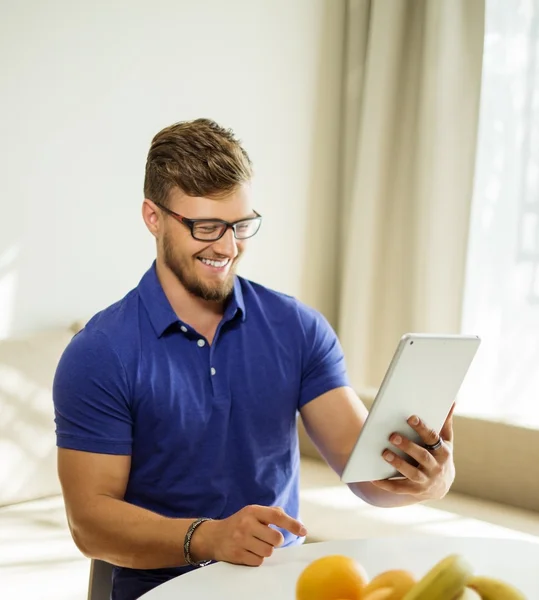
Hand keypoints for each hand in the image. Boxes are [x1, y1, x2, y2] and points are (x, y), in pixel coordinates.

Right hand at [191, 505, 306, 566]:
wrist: (213, 536)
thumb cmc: (239, 523)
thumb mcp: (252, 512)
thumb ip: (271, 513)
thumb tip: (291, 519)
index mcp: (253, 511)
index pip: (277, 516)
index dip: (292, 524)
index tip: (303, 531)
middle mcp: (247, 524)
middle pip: (276, 539)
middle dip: (275, 541)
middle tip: (266, 538)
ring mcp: (241, 539)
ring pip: (268, 552)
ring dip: (265, 551)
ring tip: (255, 545)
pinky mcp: (237, 554)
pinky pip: (258, 561)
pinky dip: (257, 559)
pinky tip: (249, 552)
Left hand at [371, 403, 455, 500]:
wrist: (441, 485)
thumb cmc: (440, 455)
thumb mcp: (446, 440)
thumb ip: (445, 422)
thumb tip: (452, 400)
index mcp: (443, 452)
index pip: (433, 438)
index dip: (422, 428)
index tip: (411, 417)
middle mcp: (436, 467)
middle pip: (422, 456)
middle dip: (407, 446)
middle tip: (392, 436)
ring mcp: (425, 481)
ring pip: (411, 473)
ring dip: (398, 464)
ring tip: (384, 453)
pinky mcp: (414, 490)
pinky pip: (399, 488)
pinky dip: (386, 484)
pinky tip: (374, 478)